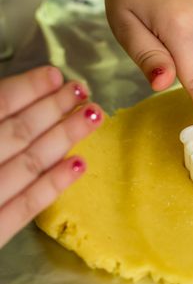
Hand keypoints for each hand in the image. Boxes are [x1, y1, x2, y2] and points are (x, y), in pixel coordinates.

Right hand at [0, 66, 103, 247]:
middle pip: (16, 133)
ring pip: (27, 164)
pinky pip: (23, 209)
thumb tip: (3, 98)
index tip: (54, 75)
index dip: (25, 89)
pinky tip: (79, 164)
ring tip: (92, 116)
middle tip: (83, 90)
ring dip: (64, 137)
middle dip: (53, 108)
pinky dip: (52, 185)